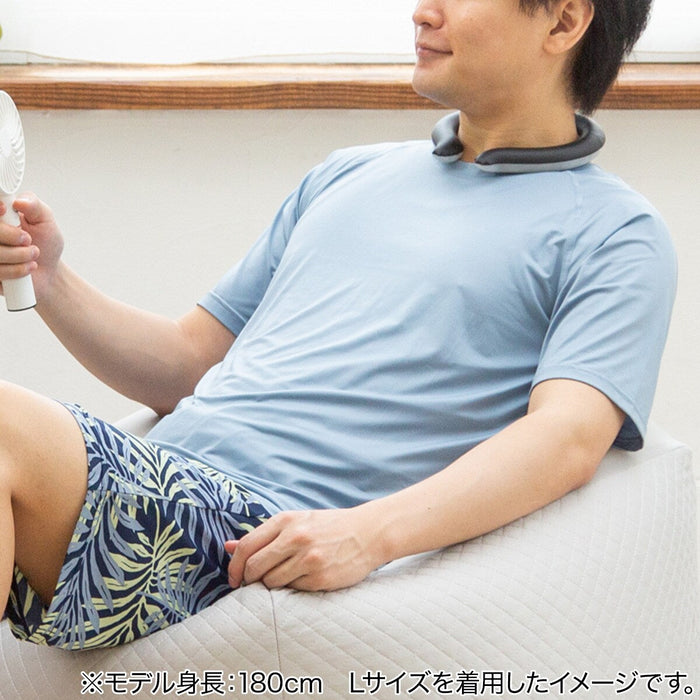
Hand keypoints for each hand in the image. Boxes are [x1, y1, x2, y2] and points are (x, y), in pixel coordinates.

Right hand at [0, 194, 63, 302]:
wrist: (49, 270)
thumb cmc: (45, 242)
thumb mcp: (45, 220)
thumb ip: (34, 206)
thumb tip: (19, 201)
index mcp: (0, 216)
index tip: (4, 209)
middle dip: (11, 236)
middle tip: (28, 240)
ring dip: (19, 255)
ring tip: (34, 254)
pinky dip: (17, 270)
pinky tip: (28, 267)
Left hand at [225, 508, 385, 591]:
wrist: (368, 532)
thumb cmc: (328, 527)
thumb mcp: (296, 522)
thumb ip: (262, 536)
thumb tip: (227, 546)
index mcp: (286, 521)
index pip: (246, 547)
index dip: (235, 566)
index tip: (235, 578)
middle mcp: (295, 537)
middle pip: (254, 567)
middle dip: (248, 580)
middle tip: (253, 584)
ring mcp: (308, 558)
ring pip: (271, 582)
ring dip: (271, 585)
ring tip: (284, 578)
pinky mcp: (320, 577)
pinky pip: (292, 590)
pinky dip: (292, 588)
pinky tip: (303, 579)